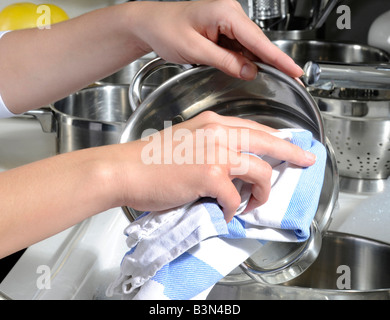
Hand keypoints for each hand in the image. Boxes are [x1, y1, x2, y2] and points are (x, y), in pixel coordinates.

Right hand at [116, 111, 315, 221]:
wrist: (126, 168)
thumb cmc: (150, 159)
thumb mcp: (186, 141)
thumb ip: (211, 147)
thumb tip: (230, 168)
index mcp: (212, 123)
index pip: (255, 128)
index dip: (277, 138)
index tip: (292, 145)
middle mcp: (218, 133)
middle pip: (268, 141)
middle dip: (292, 153)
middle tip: (305, 161)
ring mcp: (216, 153)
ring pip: (259, 171)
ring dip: (261, 192)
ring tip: (252, 202)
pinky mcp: (210, 175)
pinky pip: (235, 197)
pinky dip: (233, 208)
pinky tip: (224, 211)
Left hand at [131, 0, 302, 80]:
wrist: (149, 24)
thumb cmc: (165, 29)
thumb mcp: (195, 50)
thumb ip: (225, 61)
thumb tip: (249, 71)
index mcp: (224, 12)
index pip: (258, 39)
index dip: (278, 58)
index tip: (294, 70)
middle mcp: (228, 13)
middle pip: (257, 42)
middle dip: (270, 62)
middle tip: (288, 79)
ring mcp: (225, 20)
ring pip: (248, 46)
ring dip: (254, 62)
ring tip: (262, 77)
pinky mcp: (221, 28)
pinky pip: (237, 46)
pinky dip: (242, 59)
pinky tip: (243, 69)